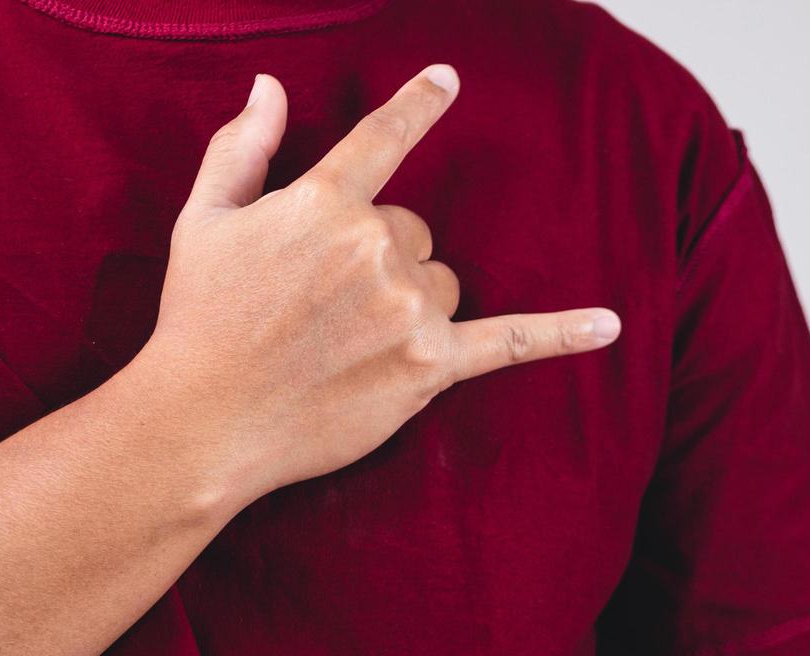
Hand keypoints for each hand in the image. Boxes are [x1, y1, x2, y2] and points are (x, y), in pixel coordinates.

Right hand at [133, 65, 620, 509]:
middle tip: (326, 308)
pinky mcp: (431, 366)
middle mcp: (375, 249)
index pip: (383, 139)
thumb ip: (242, 147)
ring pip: (443, 285)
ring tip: (349, 346)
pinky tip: (611, 325)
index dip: (418, 105)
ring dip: (414, 306)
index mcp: (323, 203)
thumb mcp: (206, 220)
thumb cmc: (199, 319)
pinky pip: (511, 342)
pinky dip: (563, 335)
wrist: (204, 422)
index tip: (450, 79)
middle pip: (415, 233)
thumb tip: (268, 85)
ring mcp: (408, 309)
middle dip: (383, 262)